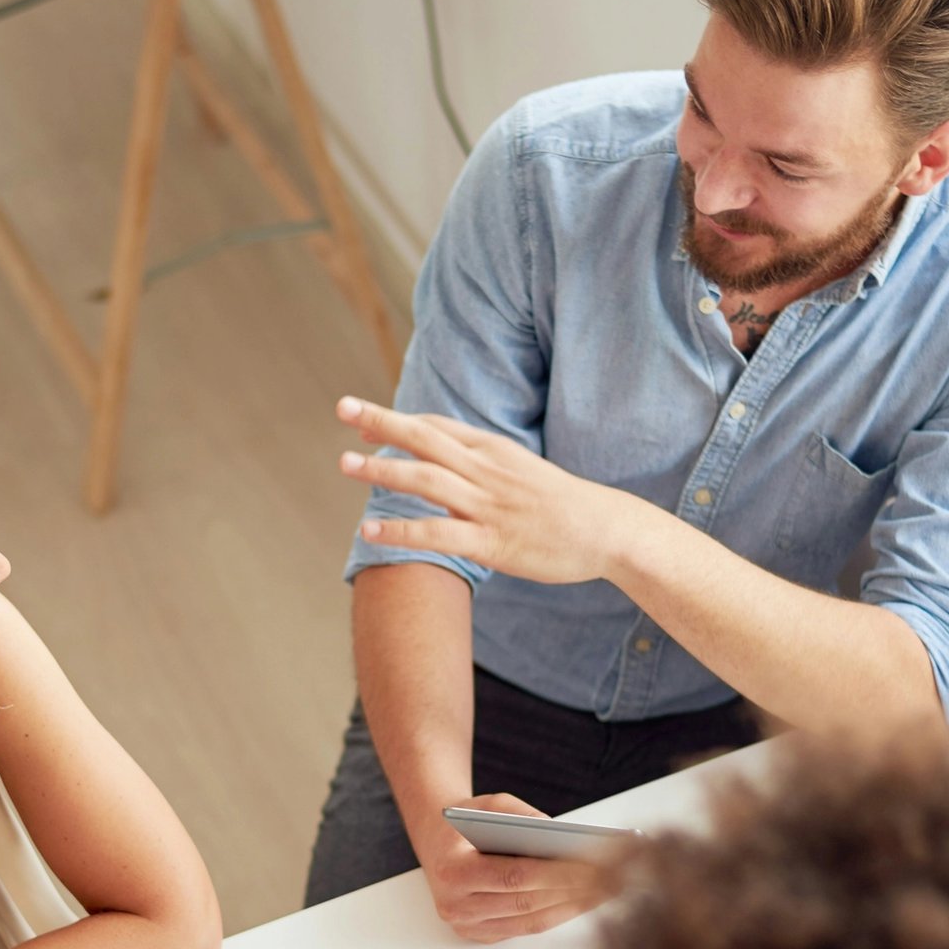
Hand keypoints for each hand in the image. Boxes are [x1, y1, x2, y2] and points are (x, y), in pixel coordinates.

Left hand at [339, 397, 615, 583]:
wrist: (607, 532)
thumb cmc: (563, 506)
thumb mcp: (521, 473)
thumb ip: (482, 470)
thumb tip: (444, 476)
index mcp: (494, 450)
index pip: (437, 426)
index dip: (397, 420)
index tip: (362, 419)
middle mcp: (487, 470)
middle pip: (425, 437)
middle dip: (381, 420)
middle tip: (341, 407)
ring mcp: (488, 505)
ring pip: (426, 479)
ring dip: (382, 470)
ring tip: (345, 463)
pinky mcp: (491, 542)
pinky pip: (438, 534)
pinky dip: (401, 531)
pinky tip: (369, 532)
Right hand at [415, 793, 609, 942]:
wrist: (435, 842)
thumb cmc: (466, 821)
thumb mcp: (489, 805)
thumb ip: (522, 816)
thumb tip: (562, 835)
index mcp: (452, 870)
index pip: (512, 877)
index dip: (555, 874)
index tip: (593, 867)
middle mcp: (455, 905)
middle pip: (525, 903)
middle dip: (571, 892)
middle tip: (611, 879)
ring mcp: (466, 926)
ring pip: (529, 923)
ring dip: (571, 908)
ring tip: (606, 892)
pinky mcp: (478, 935)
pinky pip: (525, 930)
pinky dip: (556, 915)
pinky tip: (583, 901)